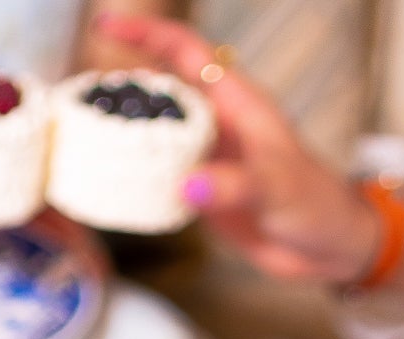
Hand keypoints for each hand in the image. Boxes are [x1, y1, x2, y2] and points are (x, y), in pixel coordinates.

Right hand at [95, 11, 378, 281]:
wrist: (328, 247)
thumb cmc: (314, 204)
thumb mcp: (275, 190)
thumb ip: (232, 186)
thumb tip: (187, 185)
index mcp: (236, 102)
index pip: (184, 52)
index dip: (145, 35)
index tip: (105, 25)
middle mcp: (217, 124)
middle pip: (158, 92)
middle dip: (118, 90)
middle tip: (74, 100)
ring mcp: (207, 158)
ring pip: (155, 137)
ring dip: (121, 138)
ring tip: (78, 142)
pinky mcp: (202, 194)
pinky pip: (160, 178)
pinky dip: (135, 180)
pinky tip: (109, 188)